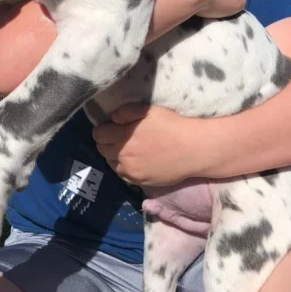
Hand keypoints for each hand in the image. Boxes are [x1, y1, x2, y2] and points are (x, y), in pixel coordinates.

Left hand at [93, 103, 207, 186]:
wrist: (192, 148)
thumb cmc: (172, 125)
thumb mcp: (149, 110)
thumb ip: (126, 112)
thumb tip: (112, 119)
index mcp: (122, 135)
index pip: (98, 134)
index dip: (105, 129)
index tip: (114, 127)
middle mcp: (122, 155)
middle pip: (102, 149)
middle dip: (108, 142)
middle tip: (121, 138)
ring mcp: (130, 171)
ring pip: (111, 163)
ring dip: (116, 156)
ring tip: (131, 150)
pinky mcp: (139, 181)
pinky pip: (123, 175)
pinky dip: (126, 168)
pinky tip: (138, 161)